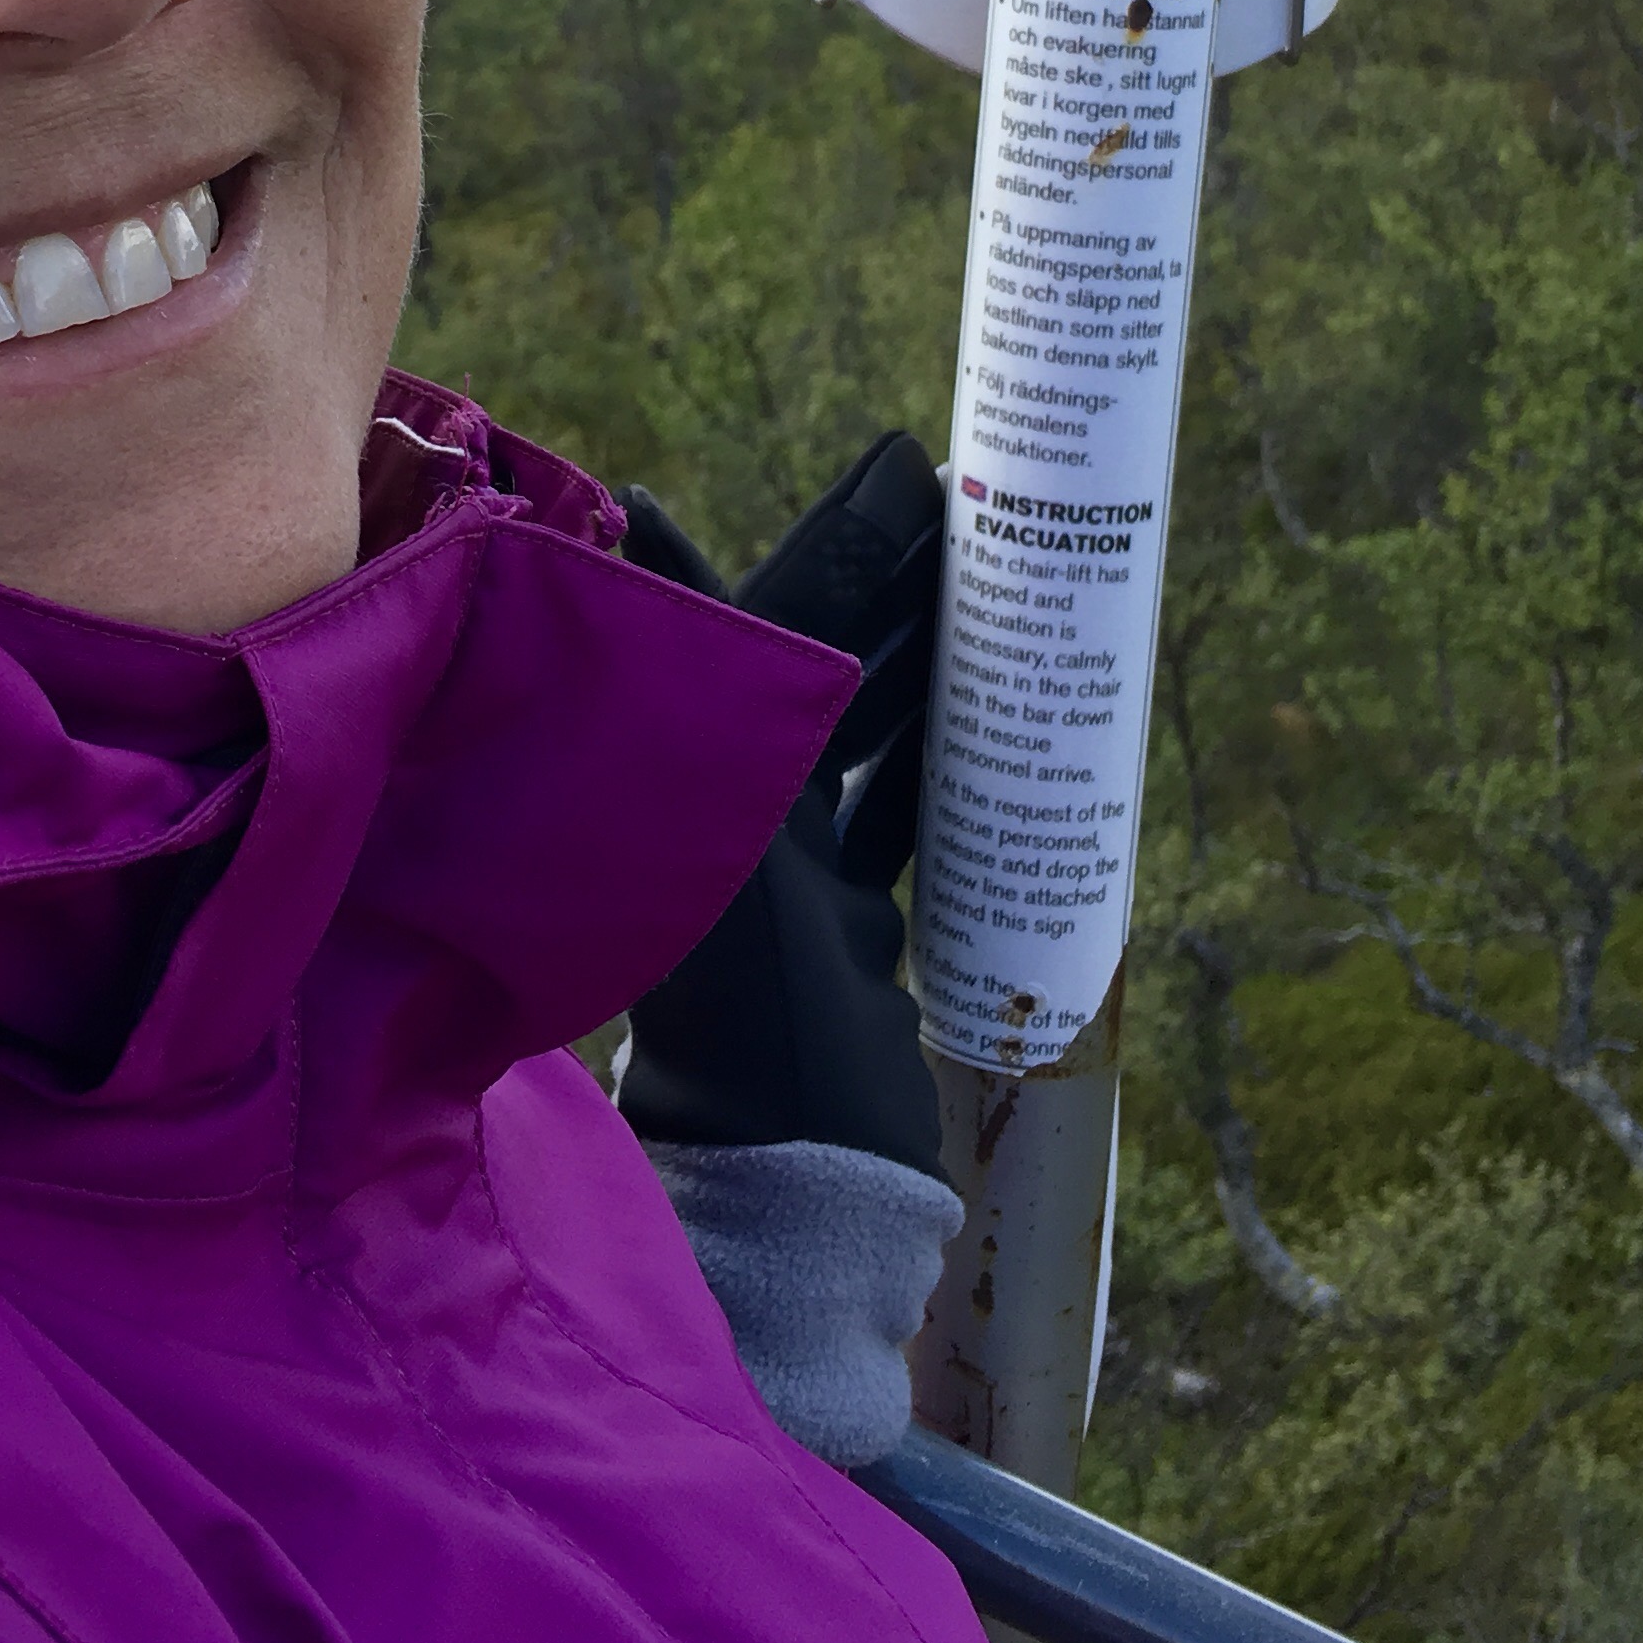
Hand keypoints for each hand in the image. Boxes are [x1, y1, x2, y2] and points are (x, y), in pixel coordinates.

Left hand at [615, 434, 946, 1178]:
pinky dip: (946, 774)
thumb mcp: (743, 814)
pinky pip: (899, 825)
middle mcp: (738, 815)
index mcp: (702, 775)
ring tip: (1002, 590)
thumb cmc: (755, 1001)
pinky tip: (1001, 727)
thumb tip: (641, 510)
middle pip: (827, 668)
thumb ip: (714, 661)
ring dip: (930, 666)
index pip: (772, 622)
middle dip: (894, 585)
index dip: (841, 545)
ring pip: (869, 739)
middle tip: (973, 501)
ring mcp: (792, 879)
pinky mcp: (847, 937)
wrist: (799, 1177)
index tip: (908, 466)